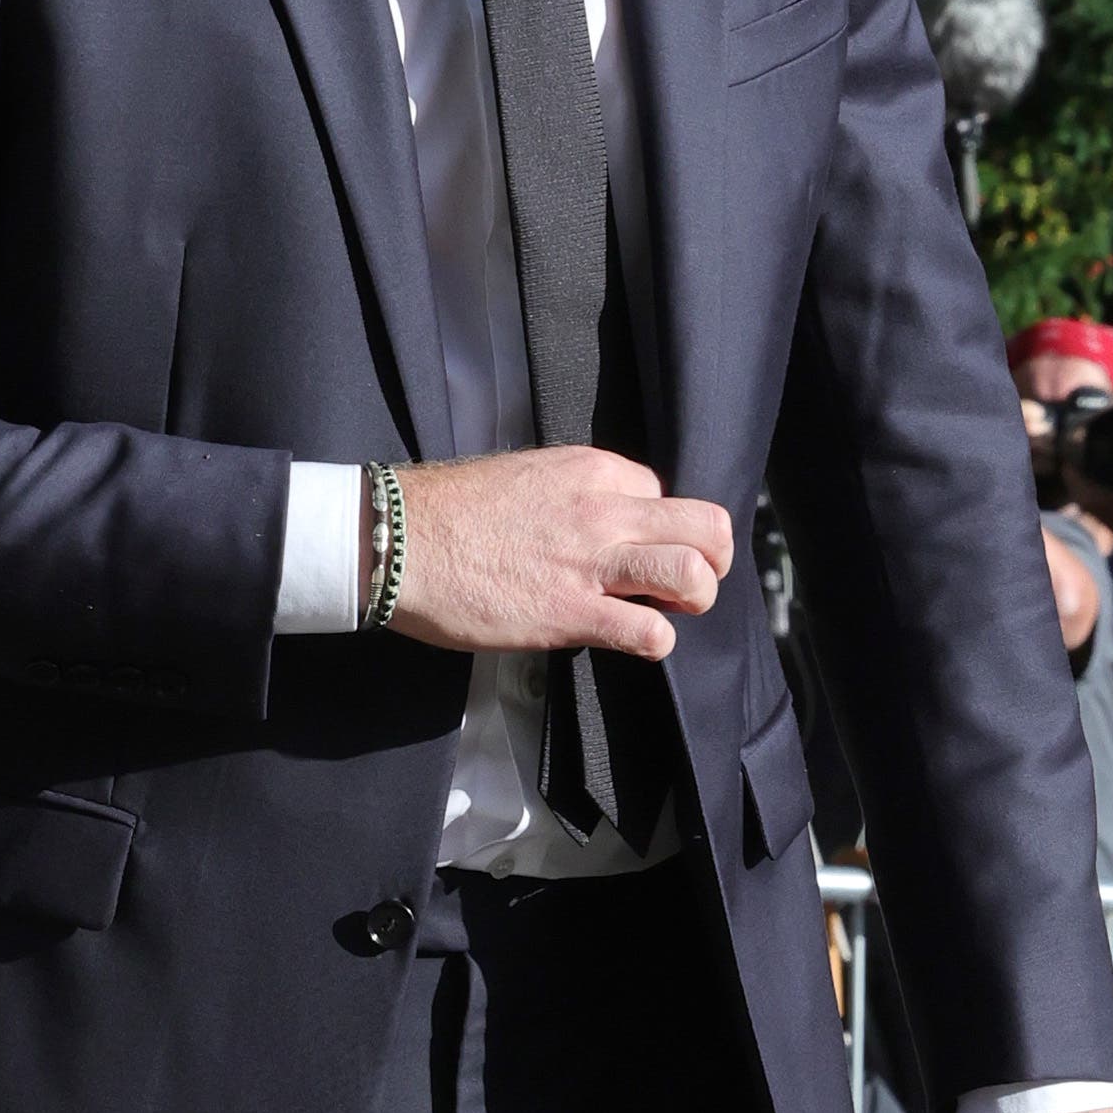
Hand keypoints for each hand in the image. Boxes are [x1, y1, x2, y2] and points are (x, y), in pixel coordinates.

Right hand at [389, 448, 733, 659]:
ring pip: (693, 573)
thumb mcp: (528, 474)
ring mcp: (591, 562)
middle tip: (695, 578)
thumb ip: (576, 493)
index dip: (659, 525)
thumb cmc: (449, 511)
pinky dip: (656, 641)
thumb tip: (600, 521)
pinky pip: (648, 631)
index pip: (663, 494)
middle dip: (712, 556)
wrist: (400, 540)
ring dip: (697, 596)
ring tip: (674, 610)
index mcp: (593, 470)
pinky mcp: (571, 613)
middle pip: (704, 525)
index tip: (643, 546)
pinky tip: (640, 641)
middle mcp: (604, 510)